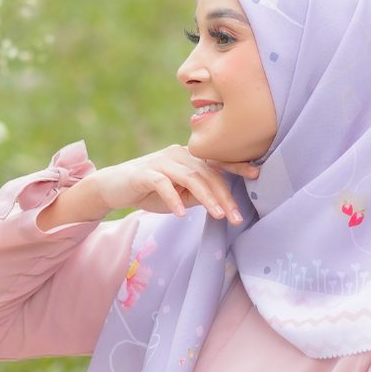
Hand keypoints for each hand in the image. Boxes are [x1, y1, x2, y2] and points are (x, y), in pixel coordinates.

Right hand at [90, 144, 258, 224]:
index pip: (216, 162)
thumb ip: (198, 194)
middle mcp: (178, 154)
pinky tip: (183, 214)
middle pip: (208, 174)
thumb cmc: (150, 191)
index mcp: (189, 157)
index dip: (237, 166)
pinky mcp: (145, 172)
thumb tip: (220, 202)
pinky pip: (163, 183)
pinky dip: (174, 198)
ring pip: (191, 177)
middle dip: (224, 196)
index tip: (257, 174)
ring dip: (207, 197)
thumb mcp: (179, 195)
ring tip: (219, 215)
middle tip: (237, 217)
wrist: (113, 187)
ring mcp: (161, 161)